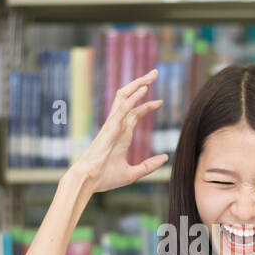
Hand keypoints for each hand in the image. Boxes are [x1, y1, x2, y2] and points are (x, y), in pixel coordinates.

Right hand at [70, 69, 165, 192]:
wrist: (89, 180)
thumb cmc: (105, 177)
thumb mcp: (133, 173)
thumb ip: (149, 166)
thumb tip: (165, 158)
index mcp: (121, 134)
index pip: (135, 113)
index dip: (147, 106)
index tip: (160, 102)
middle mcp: (118, 125)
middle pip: (130, 98)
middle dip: (142, 84)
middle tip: (155, 74)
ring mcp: (114, 124)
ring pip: (125, 97)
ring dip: (138, 84)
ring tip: (152, 75)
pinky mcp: (111, 127)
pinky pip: (123, 108)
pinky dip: (134, 97)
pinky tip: (144, 89)